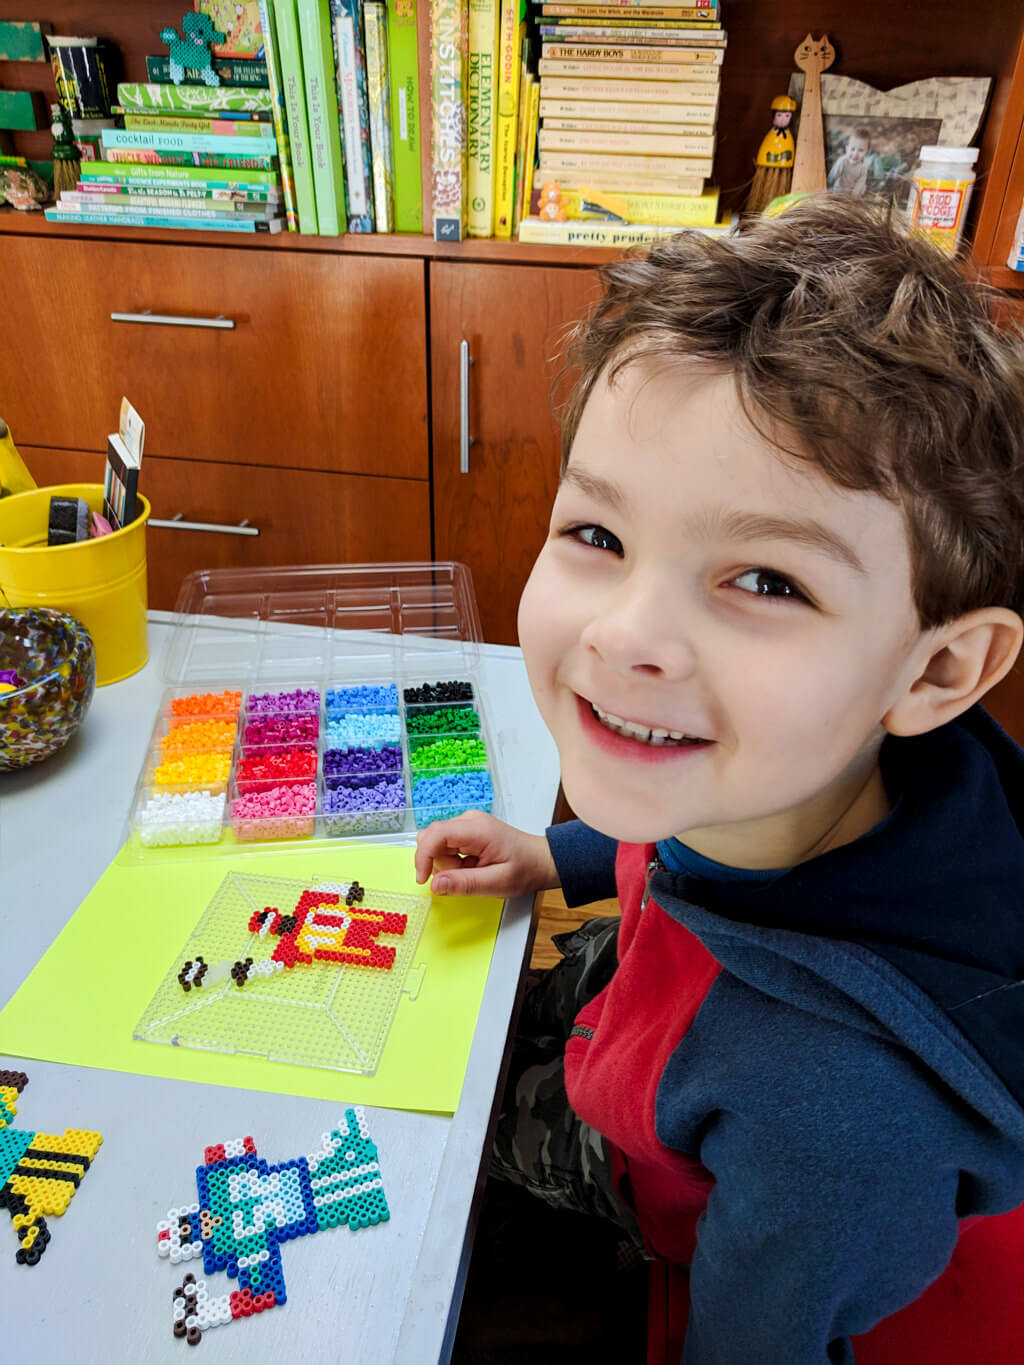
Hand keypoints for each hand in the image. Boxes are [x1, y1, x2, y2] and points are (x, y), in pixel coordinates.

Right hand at [414, 811, 559, 898]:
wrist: (541, 861)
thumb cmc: (525, 869)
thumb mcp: (497, 883)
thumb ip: (465, 884)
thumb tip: (435, 885)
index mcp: (477, 829)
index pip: (436, 834)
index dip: (423, 856)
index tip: (423, 879)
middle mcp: (469, 821)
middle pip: (433, 838)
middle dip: (440, 863)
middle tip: (463, 877)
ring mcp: (468, 824)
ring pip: (438, 844)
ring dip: (448, 864)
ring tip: (473, 872)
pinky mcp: (467, 831)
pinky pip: (447, 846)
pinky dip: (454, 862)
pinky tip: (472, 867)